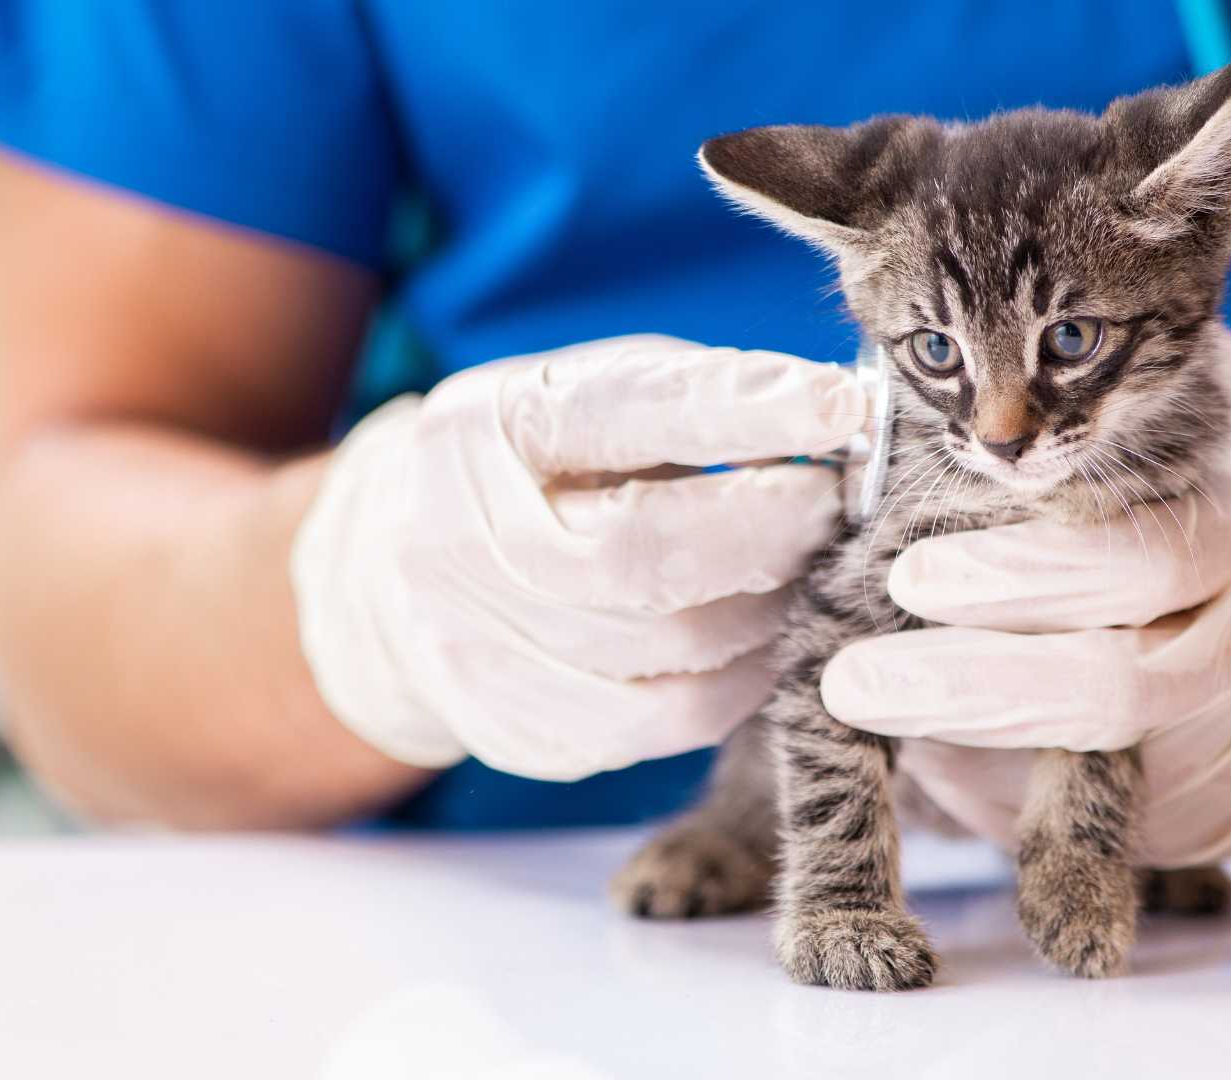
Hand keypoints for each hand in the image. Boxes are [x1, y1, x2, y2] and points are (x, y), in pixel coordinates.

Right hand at [293, 335, 864, 780]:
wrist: (392, 571)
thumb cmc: (538, 469)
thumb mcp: (590, 396)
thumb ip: (697, 402)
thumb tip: (837, 422)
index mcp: (488, 428)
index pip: (620, 413)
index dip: (739, 410)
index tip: (837, 409)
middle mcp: (462, 539)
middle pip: (640, 555)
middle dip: (767, 533)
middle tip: (835, 510)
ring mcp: (477, 645)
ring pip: (668, 651)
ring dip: (770, 612)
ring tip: (808, 576)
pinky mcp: (515, 727)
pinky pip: (665, 721)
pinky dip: (741, 682)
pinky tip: (764, 643)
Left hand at [820, 334, 1230, 864]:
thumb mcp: (1223, 407)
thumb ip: (1113, 393)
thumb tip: (961, 354)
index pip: (1138, 560)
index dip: (1021, 573)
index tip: (911, 573)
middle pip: (1108, 693)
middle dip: (964, 691)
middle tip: (849, 682)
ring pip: (1097, 781)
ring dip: (973, 757)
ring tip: (882, 712)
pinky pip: (1115, 829)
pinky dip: (1023, 802)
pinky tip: (954, 758)